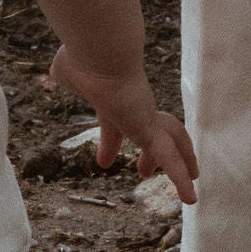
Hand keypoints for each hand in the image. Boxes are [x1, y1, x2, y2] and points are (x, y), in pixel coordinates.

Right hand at [50, 44, 196, 203]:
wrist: (98, 52)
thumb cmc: (82, 60)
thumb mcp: (67, 71)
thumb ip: (67, 73)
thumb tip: (59, 71)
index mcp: (113, 98)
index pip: (115, 123)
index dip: (110, 143)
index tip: (104, 161)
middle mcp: (133, 106)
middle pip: (150, 131)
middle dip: (150, 154)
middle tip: (144, 172)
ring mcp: (144, 117)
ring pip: (172, 140)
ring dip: (182, 162)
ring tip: (192, 181)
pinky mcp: (150, 131)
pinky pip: (170, 159)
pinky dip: (180, 179)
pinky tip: (191, 199)